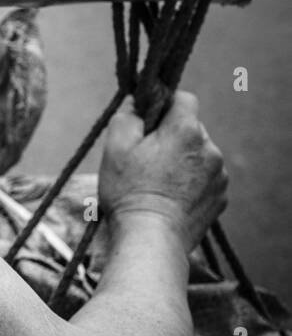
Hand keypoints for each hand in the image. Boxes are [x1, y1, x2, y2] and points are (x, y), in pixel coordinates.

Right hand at [98, 91, 227, 248]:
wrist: (151, 238)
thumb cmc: (128, 191)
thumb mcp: (114, 147)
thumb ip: (126, 116)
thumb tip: (137, 104)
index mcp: (185, 130)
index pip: (183, 98)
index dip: (163, 104)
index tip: (147, 122)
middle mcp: (210, 148)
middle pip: (190, 128)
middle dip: (171, 136)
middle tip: (146, 158)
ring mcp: (219, 175)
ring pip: (198, 154)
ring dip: (182, 160)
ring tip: (157, 182)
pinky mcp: (221, 197)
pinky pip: (205, 178)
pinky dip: (190, 182)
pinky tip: (170, 197)